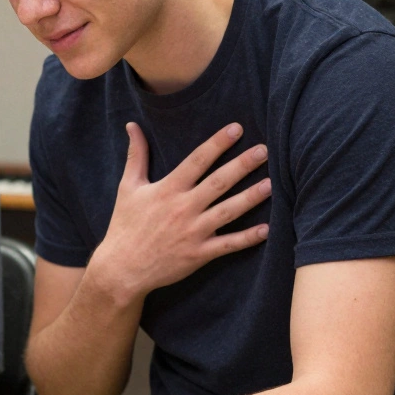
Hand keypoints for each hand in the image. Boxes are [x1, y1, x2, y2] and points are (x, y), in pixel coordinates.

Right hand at [90, 122, 271, 300]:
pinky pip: (228, 245)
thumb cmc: (125, 225)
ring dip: (250, 197)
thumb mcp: (128, 187)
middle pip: (218, 182)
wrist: (122, 268)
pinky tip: (267, 229)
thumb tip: (132, 125)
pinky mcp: (199, 254)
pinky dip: (247, 238)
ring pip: (228, 211)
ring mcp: (193, 232)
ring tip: (271, 183)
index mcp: (168, 189)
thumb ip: (136, 155)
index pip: (197, 161)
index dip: (217, 143)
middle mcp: (183, 208)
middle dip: (242, 165)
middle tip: (264, 150)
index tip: (237, 129)